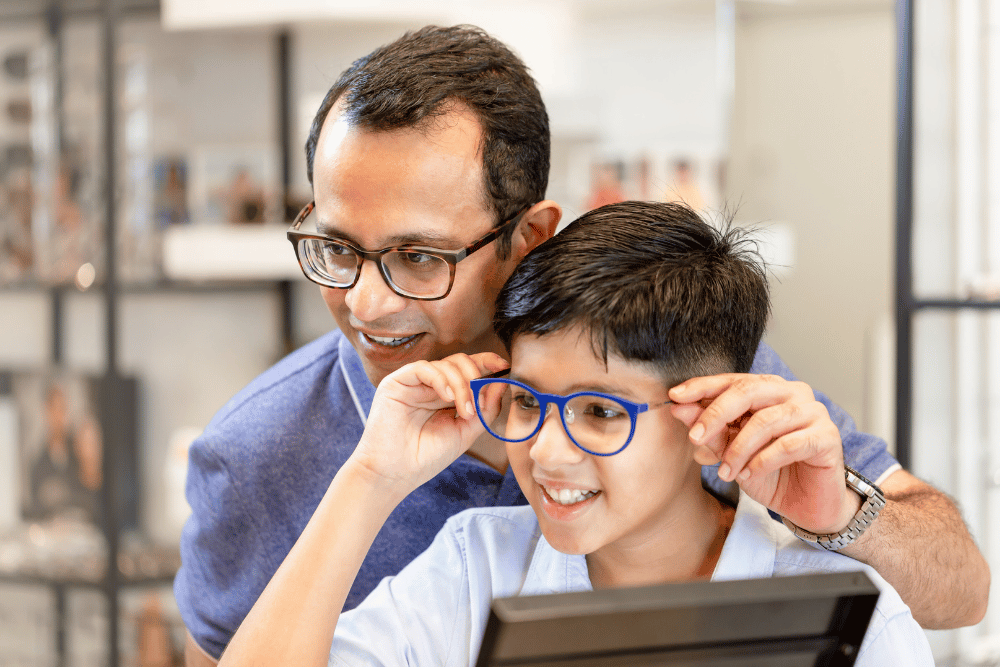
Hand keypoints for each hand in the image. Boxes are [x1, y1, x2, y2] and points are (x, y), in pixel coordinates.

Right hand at [348, 352, 508, 497]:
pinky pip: (424, 368)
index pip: (468, 369)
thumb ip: (485, 408)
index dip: (486, 362)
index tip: (504, 366)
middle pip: (460, 361)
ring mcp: (413, 383)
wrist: (395, 474)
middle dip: (476, 376)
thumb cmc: (427, 457)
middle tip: (479, 403)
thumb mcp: (466, 432)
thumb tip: (501, 382)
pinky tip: (448, 398)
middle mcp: (430, 385)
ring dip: (463, 385)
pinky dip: (442, 379)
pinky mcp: (397, 382)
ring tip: (464, 411)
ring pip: (446, 364)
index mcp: (445, 395)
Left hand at [668, 374, 858, 534]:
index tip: (675, 397)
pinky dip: (762, 461)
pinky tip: (748, 474)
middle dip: (715, 414)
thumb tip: (679, 408)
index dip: (702, 387)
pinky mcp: (827, 437)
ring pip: (765, 421)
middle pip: (748, 392)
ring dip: (739, 448)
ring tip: (726, 472)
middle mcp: (793, 393)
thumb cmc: (770, 473)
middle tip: (694, 437)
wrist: (806, 506)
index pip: (732, 380)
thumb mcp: (731, 452)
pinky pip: (787, 444)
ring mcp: (813, 412)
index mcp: (769, 389)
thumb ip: (710, 429)